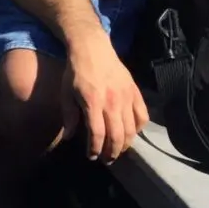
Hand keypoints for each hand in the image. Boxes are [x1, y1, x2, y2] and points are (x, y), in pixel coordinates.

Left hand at [59, 34, 148, 162]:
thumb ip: (69, 116)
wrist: (92, 48)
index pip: (98, 134)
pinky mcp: (135, 92)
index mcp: (93, 102)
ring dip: (125, 144)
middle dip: (112, 152)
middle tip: (107, 159)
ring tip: (118, 151)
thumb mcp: (65, 93)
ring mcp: (126, 97)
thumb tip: (69, 138)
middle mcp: (112, 102)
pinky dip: (139, 128)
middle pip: (117, 136)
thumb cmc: (75, 71)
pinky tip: (132, 133)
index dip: (95, 149)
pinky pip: (143, 115)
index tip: (92, 157)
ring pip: (131, 129)